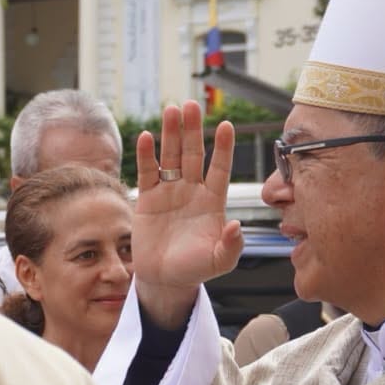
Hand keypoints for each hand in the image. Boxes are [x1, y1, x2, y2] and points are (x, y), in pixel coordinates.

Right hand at [131, 101, 243, 326]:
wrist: (165, 279)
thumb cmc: (196, 269)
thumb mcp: (220, 262)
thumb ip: (231, 245)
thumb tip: (237, 226)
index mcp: (213, 201)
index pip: (220, 168)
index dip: (223, 148)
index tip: (226, 126)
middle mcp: (192, 190)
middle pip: (193, 154)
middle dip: (192, 130)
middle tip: (192, 105)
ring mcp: (170, 192)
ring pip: (170, 156)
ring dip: (171, 134)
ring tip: (171, 110)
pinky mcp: (148, 198)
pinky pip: (147, 172)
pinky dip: (146, 155)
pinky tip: (147, 137)